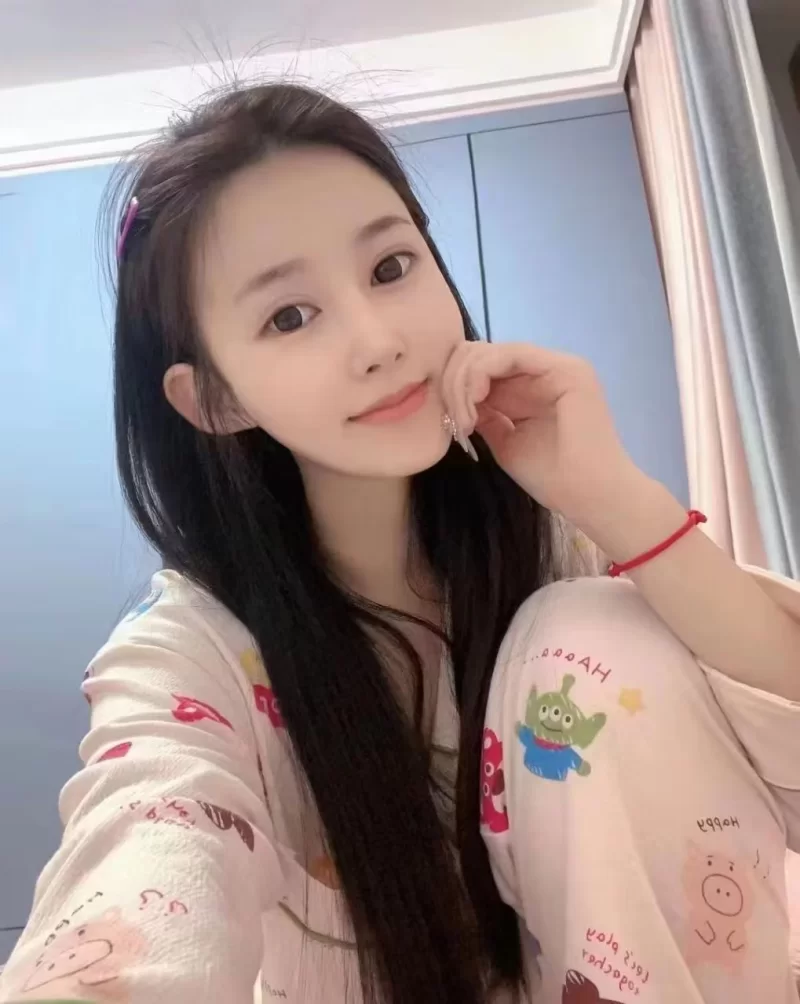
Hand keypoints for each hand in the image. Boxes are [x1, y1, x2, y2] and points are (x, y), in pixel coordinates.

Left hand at [441, 341, 648, 534]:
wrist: (590, 496)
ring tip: (465, 420)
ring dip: (464, 382)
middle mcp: (544, 368)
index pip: (483, 366)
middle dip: (454, 381)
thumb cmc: (552, 478)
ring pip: (490, 351)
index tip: (449, 420)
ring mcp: (557, 364)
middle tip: (455, 421)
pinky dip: (481, 375)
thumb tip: (455, 396)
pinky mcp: (565, 368)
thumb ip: (485, 413)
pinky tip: (475, 404)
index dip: (455, 384)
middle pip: (482, 351)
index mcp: (532, 385)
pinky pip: (509, 354)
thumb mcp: (505, 440)